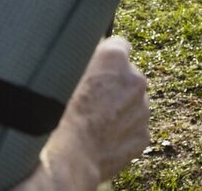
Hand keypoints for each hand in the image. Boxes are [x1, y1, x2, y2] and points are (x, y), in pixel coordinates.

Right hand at [46, 37, 149, 183]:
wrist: (68, 157)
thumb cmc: (58, 113)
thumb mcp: (64, 73)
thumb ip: (83, 58)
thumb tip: (89, 53)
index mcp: (114, 57)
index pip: (118, 45)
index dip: (106, 58)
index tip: (97, 68)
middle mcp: (135, 78)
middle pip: (128, 76)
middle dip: (115, 85)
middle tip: (91, 100)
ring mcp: (143, 108)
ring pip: (133, 103)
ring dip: (119, 109)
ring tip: (94, 123)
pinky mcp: (143, 134)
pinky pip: (134, 128)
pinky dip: (122, 132)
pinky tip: (101, 139)